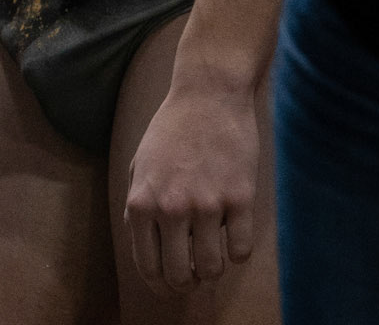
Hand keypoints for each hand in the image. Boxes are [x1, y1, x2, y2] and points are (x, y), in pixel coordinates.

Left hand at [124, 82, 258, 293]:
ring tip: (214, 253)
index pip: (149, 268)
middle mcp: (172, 208)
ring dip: (213, 270)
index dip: (161, 286)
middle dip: (188, 282)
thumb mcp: (140, 164)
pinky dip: (238, 253)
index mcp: (143, 203)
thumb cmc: (173, 127)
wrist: (210, 91)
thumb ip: (138, 208)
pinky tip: (234, 236)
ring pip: (212, 269)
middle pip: (181, 276)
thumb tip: (145, 249)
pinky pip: (241, 251)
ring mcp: (208, 204)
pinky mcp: (240, 198)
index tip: (171, 287)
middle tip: (196, 272)